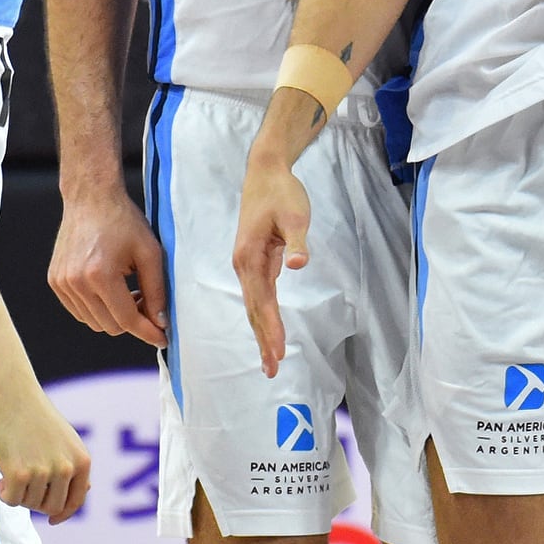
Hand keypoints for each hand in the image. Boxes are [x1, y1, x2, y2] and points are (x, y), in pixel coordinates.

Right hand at [0, 380, 90, 522]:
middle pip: (50, 507)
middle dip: (35, 501)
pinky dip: (4, 493)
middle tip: (24, 484)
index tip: (53, 520)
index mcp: (82, 460)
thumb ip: (74, 466)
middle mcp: (66, 468)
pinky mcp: (19, 473)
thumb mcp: (65, 441)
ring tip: (13, 470)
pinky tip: (1, 477)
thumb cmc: (36, 418)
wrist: (12, 394)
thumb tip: (85, 491)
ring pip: (29, 504)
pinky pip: (11, 500)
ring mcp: (43, 472)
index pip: (76, 501)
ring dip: (19, 493)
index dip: (63, 514)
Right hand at [49, 189, 170, 347]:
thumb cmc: (122, 220)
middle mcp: (76, 282)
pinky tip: (111, 289)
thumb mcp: (150, 252)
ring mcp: (62, 283)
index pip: (127, 319)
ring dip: (115, 315)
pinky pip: (80, 312)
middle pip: (111, 326)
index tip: (163, 338)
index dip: (148, 332)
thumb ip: (157, 290)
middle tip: (148, 302)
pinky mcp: (55, 282)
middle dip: (133, 321)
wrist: (91, 198)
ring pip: (94, 322)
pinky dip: (98, 309)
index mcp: (100, 275)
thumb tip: (161, 322)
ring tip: (129, 292)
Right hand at [232, 160, 313, 378]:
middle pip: (253, 310)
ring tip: (270, 361)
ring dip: (262, 333)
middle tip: (272, 370)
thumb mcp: (296, 214)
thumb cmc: (282, 193)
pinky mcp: (255, 261)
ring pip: (254, 306)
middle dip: (263, 340)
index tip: (279, 351)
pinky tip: (270, 331)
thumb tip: (300, 264)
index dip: (271, 327)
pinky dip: (264, 316)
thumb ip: (298, 241)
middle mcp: (243, 266)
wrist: (266, 173)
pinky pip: (259, 296)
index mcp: (249, 257)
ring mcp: (247, 265)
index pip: (261, 301)